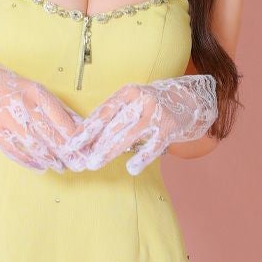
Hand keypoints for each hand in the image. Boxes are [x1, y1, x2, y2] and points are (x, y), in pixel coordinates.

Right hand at [0, 34, 86, 172]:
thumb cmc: (11, 86)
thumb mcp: (35, 89)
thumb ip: (55, 107)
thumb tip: (79, 126)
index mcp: (34, 92)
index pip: (59, 115)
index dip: (73, 134)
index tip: (85, 146)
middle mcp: (20, 104)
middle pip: (48, 133)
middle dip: (65, 152)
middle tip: (77, 163)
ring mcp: (5, 119)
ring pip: (32, 145)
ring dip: (50, 159)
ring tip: (61, 167)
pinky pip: (13, 151)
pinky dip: (29, 162)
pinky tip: (41, 168)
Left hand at [62, 75, 218, 175]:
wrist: (189, 99)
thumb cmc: (150, 105)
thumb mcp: (132, 101)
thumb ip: (114, 117)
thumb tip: (87, 140)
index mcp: (128, 92)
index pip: (103, 111)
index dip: (86, 128)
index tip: (71, 143)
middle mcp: (141, 99)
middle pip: (113, 125)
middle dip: (95, 144)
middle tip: (80, 159)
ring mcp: (156, 113)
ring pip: (128, 135)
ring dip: (109, 151)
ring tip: (94, 164)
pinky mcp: (169, 128)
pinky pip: (153, 146)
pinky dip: (142, 158)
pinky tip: (131, 169)